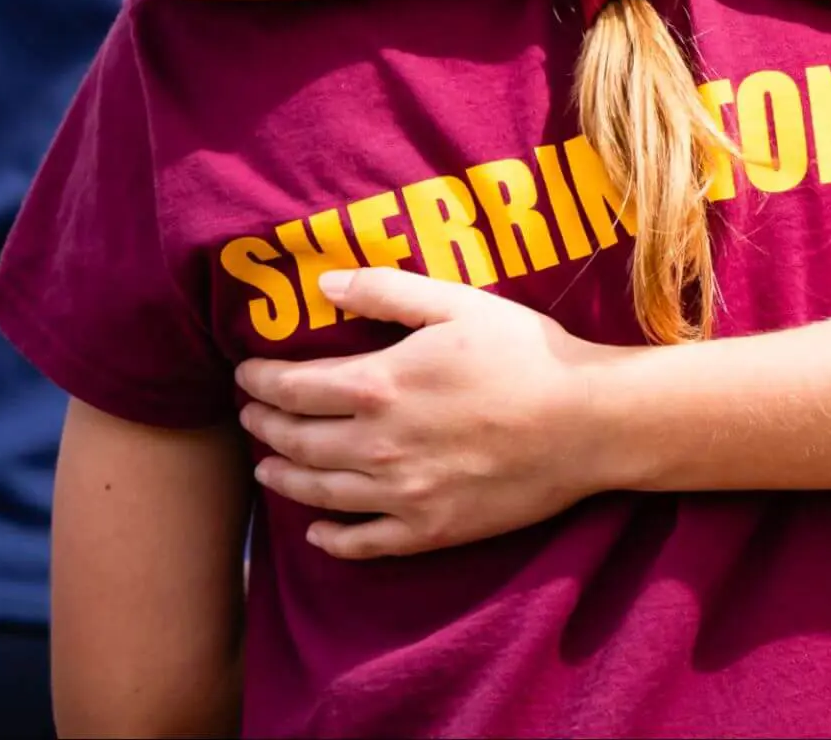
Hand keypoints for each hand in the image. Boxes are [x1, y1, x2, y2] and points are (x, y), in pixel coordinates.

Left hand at [235, 269, 601, 559]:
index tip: (245, 373)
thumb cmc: (524, 352)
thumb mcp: (457, 303)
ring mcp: (401, 496)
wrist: (585, 423)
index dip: (261, 381)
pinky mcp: (429, 532)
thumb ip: (385, 290)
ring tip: (266, 467)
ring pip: (319, 494)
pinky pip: (363, 544)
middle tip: (249, 417)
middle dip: (264, 427)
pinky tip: (317, 532)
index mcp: (380, 385)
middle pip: (298, 441)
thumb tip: (324, 285)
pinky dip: (331, 539)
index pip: (295, 387)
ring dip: (284, 478)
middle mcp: (377, 447)